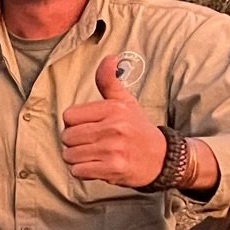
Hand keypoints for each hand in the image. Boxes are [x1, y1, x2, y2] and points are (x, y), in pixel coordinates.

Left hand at [61, 54, 167, 187]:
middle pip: (67, 136)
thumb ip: (109, 81)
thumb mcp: (125, 102)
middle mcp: (114, 127)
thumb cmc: (137, 129)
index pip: (69, 116)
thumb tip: (109, 57)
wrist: (162, 158)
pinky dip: (83, 172)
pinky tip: (97, 166)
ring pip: (70, 155)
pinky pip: (78, 171)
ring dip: (77, 158)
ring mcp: (113, 148)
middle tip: (92, 143)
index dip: (75, 124)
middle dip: (74, 142)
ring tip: (95, 155)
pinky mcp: (113, 168)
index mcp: (113, 108)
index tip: (90, 127)